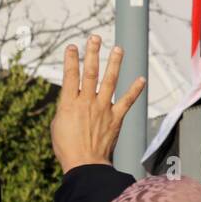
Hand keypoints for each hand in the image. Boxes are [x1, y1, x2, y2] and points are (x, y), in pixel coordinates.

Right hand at [51, 36, 145, 173]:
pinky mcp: (116, 118)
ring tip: (118, 49)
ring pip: (110, 81)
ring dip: (114, 63)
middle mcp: (87, 102)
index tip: (72, 47)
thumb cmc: (67, 146)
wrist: (85, 163)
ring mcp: (103, 108)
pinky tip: (141, 79)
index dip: (71, 60)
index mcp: (69, 103)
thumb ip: (67, 107)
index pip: (70, 76)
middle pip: (91, 73)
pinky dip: (135, 90)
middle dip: (93, 53)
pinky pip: (127, 101)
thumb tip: (73, 98)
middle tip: (95, 38)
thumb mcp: (58, 124)